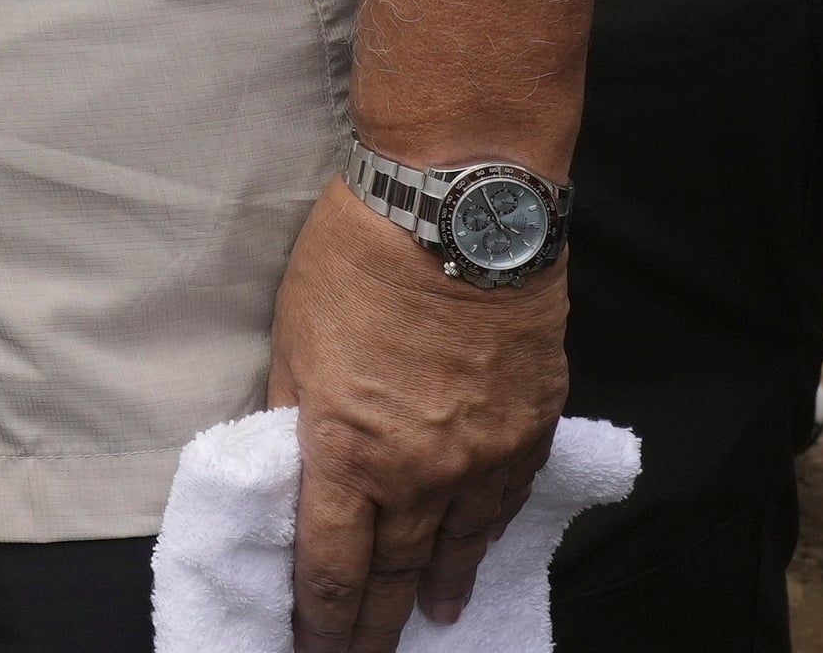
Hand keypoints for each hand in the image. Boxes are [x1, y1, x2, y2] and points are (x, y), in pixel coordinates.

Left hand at [265, 170, 563, 649]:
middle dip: (374, 625)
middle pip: (394, 571)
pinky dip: (488, 535)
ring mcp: (483, 457)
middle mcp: (420, 472)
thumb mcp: (294, 341)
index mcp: (348, 453)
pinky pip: (506, 503)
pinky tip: (479, 551)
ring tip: (432, 618)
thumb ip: (297, 418)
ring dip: (439, 587)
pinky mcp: (528, 429)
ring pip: (459, 546)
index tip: (312, 651)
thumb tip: (294, 466)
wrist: (456, 212)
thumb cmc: (358, 263)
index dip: (321, 620)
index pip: (332, 565)